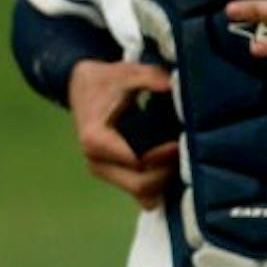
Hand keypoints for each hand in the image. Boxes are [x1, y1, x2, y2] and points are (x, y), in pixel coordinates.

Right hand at [66, 59, 178, 210]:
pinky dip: (158, 186)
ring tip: (179, 157)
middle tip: (184, 151)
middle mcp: (96, 161)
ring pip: (143, 192)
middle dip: (167, 171)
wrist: (82, 86)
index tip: (180, 142)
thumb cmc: (105, 80)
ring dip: (165, 179)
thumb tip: (172, 86)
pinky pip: (140, 193)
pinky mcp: (112, 176)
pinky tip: (169, 168)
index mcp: (95, 140)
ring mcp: (103, 171)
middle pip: (141, 185)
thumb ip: (150, 78)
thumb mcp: (125, 73)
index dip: (163, 156)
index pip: (136, 162)